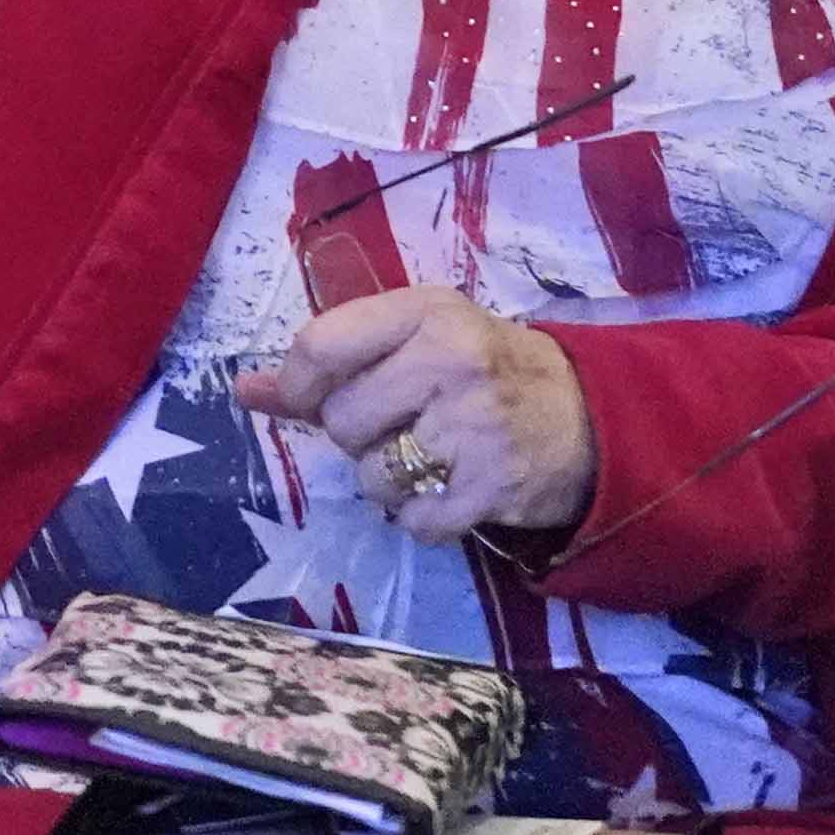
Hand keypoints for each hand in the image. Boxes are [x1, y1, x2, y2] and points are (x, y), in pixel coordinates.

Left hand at [234, 286, 600, 542]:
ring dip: (388, 481)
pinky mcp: (493, 487)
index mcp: (426, 313)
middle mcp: (450, 362)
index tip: (309, 399)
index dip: (298, 384)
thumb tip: (244, 390)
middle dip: (357, 436)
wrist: (590, 418)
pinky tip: (450, 490)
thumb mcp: (416, 341)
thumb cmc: (486, 369)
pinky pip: (413, 521)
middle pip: (341, 421)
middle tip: (399, 426)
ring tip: (430, 457)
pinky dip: (422, 518)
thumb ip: (331, 364)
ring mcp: (474, 427)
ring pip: (371, 476)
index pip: (320, 346)